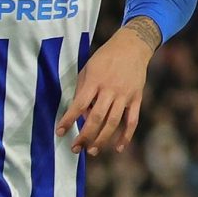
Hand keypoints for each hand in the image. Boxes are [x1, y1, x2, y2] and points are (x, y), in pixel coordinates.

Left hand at [55, 22, 157, 155]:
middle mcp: (110, 89)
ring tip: (93, 151)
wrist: (132, 46)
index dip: (69, 120)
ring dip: (103, 139)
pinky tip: (119, 148)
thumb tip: (81, 115)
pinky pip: (132, 121)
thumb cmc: (105, 58)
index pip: (79, 104)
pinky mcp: (137, 98)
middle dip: (85, 136)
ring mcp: (125, 95)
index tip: (60, 132)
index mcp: (95, 80)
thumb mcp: (88, 68)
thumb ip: (82, 91)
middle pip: (97, 117)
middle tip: (76, 148)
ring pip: (113, 122)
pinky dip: (126, 136)